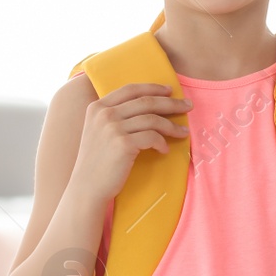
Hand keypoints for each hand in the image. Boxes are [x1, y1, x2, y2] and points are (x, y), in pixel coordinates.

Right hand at [69, 83, 191, 200]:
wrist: (87, 187)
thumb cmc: (97, 162)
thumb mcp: (98, 131)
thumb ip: (115, 116)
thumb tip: (149, 105)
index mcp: (97, 107)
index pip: (130, 89)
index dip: (153, 87)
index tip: (170, 91)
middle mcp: (104, 114)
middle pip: (146, 101)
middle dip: (171, 103)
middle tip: (188, 106)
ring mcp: (113, 128)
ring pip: (152, 119)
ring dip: (172, 126)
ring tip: (183, 132)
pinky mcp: (123, 144)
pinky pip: (152, 137)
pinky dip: (162, 143)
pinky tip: (165, 150)